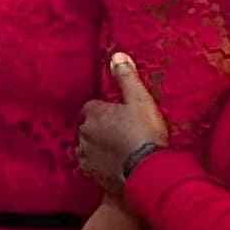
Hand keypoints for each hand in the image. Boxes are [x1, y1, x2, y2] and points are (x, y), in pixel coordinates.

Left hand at [76, 52, 170, 192]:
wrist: (146, 173)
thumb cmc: (144, 134)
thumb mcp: (139, 100)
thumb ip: (127, 78)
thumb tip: (117, 56)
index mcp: (93, 114)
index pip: (92, 107)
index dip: (105, 109)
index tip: (118, 113)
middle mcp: (84, 134)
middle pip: (88, 127)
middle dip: (101, 128)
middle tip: (121, 132)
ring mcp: (86, 155)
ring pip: (88, 147)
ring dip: (99, 147)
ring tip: (120, 150)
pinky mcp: (91, 174)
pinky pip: (92, 166)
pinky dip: (101, 165)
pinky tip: (116, 166)